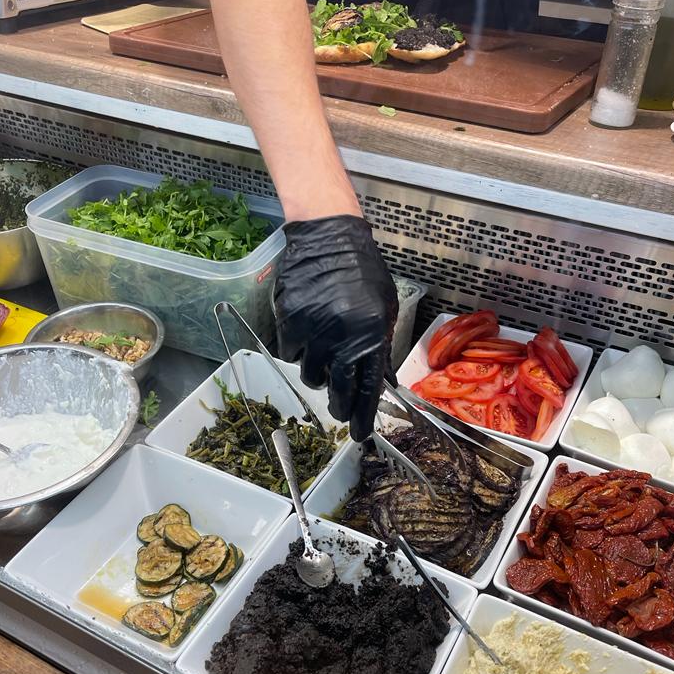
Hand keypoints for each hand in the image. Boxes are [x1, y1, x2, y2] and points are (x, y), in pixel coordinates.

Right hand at [274, 216, 397, 441]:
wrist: (328, 239)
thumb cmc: (362, 272)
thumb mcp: (384, 308)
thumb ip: (381, 346)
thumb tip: (382, 382)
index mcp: (370, 335)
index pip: (368, 388)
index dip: (363, 415)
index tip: (360, 435)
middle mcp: (342, 337)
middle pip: (338, 390)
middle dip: (340, 406)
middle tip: (340, 407)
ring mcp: (313, 332)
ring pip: (311, 376)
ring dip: (319, 374)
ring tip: (325, 357)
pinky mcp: (289, 323)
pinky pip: (292, 354)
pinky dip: (300, 352)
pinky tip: (308, 335)